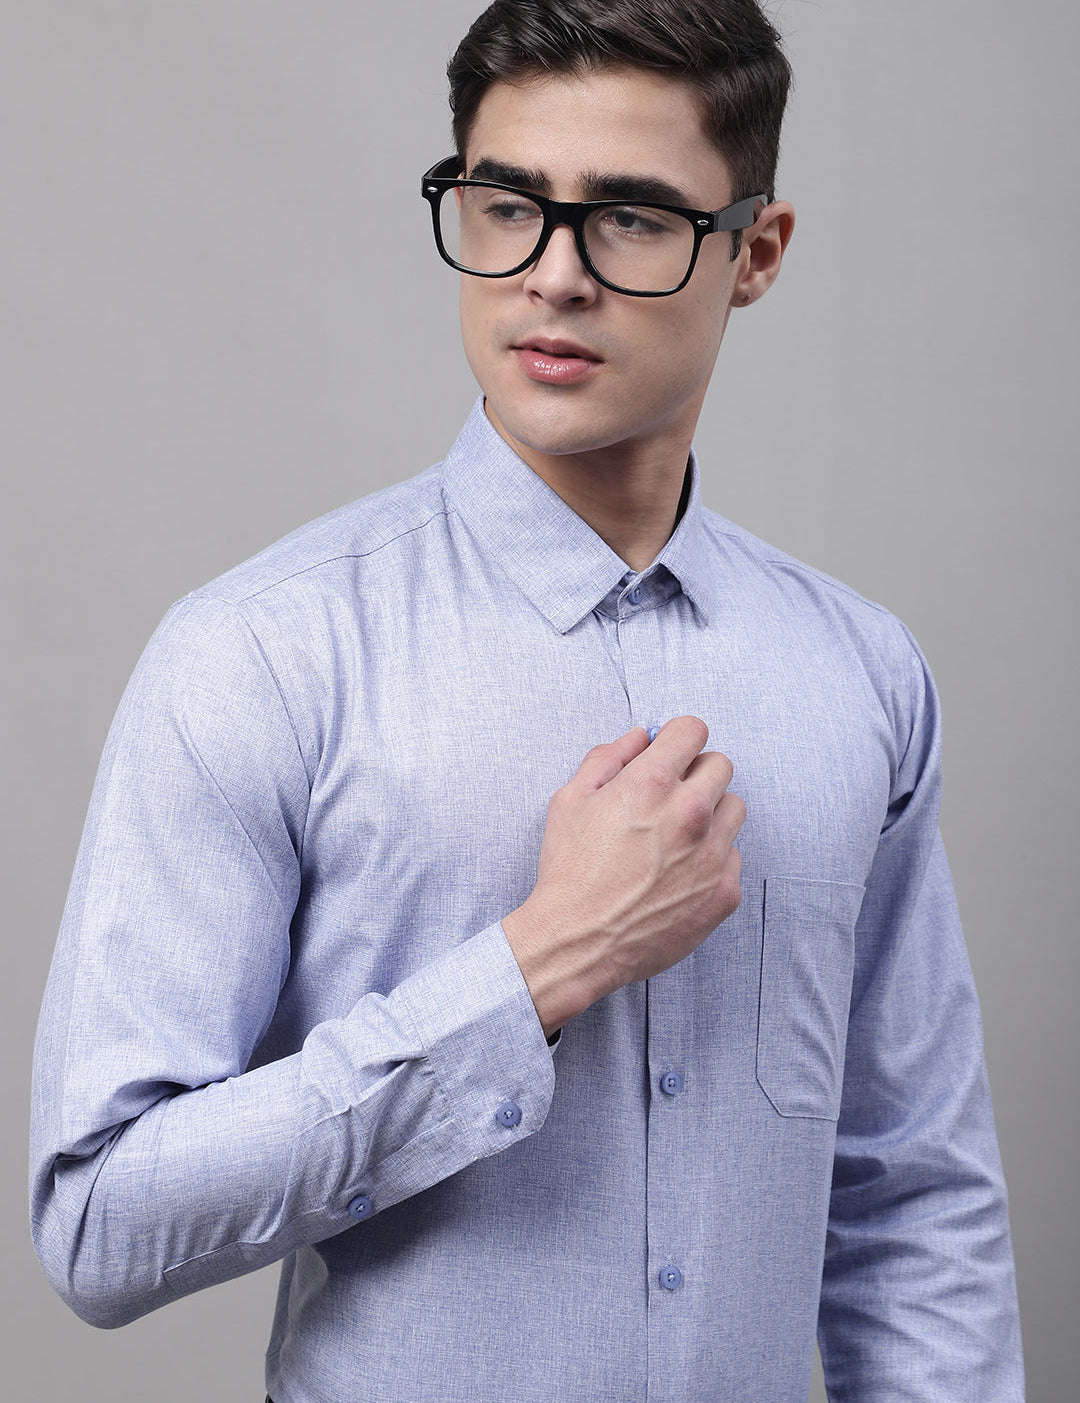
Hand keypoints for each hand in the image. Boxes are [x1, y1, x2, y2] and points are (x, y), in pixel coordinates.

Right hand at [502, 717, 744, 1035]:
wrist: (577, 942)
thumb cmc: (569, 872)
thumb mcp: (570, 800)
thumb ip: (607, 758)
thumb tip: (639, 737)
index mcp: (652, 783)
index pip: (693, 730)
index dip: (677, 738)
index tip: (670, 752)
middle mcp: (691, 813)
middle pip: (720, 765)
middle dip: (695, 772)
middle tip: (670, 796)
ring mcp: (713, 854)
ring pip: (734, 809)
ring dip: (711, 814)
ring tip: (676, 837)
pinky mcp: (724, 891)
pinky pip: (734, 857)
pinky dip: (712, 859)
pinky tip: (679, 874)